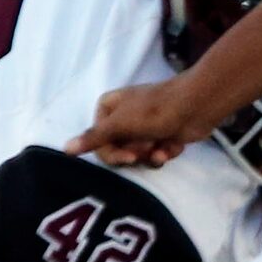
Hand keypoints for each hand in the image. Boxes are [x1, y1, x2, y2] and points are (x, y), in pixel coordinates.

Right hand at [64, 76, 216, 167]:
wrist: (197, 105)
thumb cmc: (154, 110)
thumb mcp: (120, 124)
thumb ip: (94, 138)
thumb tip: (65, 149)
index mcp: (108, 107)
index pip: (99, 142)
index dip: (113, 153)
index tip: (128, 155)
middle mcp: (124, 116)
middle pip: (118, 150)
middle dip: (134, 154)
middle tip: (147, 149)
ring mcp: (144, 126)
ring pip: (138, 155)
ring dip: (150, 155)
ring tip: (162, 148)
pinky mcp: (163, 135)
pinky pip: (156, 155)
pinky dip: (164, 153)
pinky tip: (173, 147)